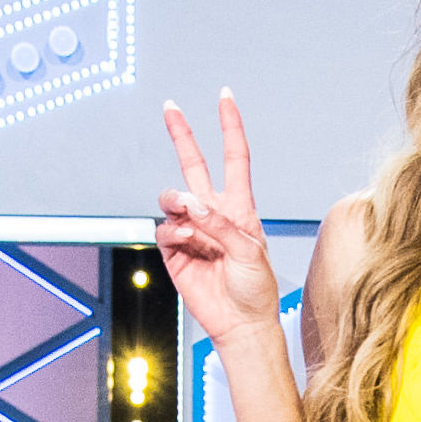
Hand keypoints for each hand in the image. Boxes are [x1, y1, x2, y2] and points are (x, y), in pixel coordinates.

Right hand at [155, 92, 280, 342]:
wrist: (240, 324)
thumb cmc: (255, 288)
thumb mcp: (250, 252)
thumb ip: (221, 225)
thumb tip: (191, 204)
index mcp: (239, 208)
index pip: (233, 158)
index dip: (229, 127)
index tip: (224, 98)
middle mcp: (213, 214)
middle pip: (194, 165)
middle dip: (182, 135)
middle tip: (170, 106)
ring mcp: (192, 231)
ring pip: (172, 200)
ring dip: (177, 202)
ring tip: (188, 218)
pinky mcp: (175, 252)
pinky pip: (165, 230)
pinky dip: (174, 233)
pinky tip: (186, 244)